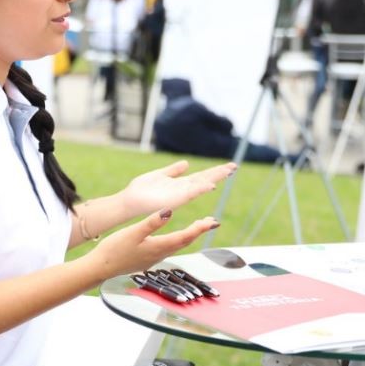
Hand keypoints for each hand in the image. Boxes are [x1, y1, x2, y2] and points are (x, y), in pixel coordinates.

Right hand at [89, 210, 219, 279]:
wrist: (101, 268)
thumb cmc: (114, 249)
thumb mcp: (132, 232)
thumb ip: (151, 223)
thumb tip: (169, 211)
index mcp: (158, 246)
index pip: (185, 236)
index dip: (199, 228)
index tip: (212, 221)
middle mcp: (159, 254)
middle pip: (184, 242)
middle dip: (198, 232)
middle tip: (211, 222)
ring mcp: (154, 259)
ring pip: (177, 246)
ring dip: (189, 236)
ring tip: (198, 227)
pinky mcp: (147, 260)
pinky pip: (168, 249)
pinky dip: (177, 241)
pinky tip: (175, 238)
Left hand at [120, 160, 235, 216]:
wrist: (129, 202)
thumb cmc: (141, 191)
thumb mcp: (159, 175)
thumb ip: (173, 170)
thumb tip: (186, 164)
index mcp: (180, 184)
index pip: (202, 176)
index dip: (215, 171)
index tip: (229, 166)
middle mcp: (183, 190)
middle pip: (205, 179)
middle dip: (219, 173)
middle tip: (234, 166)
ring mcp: (180, 195)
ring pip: (201, 185)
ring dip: (214, 178)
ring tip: (228, 171)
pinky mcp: (174, 199)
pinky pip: (190, 193)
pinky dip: (201, 189)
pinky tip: (211, 184)